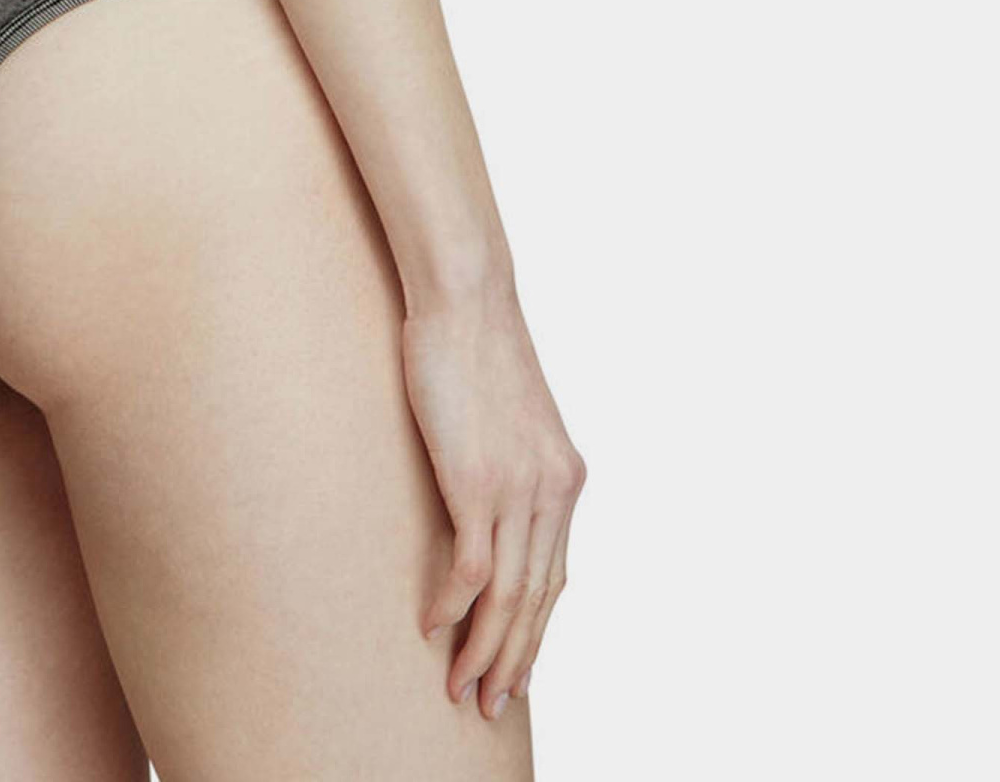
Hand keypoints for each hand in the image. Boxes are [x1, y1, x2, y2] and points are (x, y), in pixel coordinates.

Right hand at [401, 278, 585, 718]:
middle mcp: (553, 490)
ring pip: (510, 596)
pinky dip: (454, 606)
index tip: (516, 670)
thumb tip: (488, 504)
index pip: (556, 577)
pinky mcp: (477, 481)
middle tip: (490, 703)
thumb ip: (511, 466)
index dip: (535, 632)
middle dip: (514, 659)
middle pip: (539, 600)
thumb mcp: (509, 419)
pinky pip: (473, 567)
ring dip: (485, 649)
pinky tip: (433, 626)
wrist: (466, 296)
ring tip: (461, 686)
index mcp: (565, 478)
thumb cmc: (474, 346)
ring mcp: (518, 488)